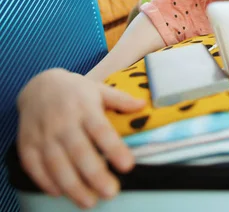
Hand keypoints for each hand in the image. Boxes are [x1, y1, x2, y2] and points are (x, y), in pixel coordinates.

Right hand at [17, 68, 145, 208]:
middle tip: (111, 192)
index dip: (114, 149)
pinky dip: (45, 181)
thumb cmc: (76, 91)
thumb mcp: (100, 89)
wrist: (38, 85)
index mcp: (85, 108)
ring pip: (56, 164)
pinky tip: (60, 193)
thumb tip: (143, 105)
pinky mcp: (27, 144)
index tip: (128, 166)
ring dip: (72, 185)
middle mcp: (63, 122)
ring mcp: (43, 134)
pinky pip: (34, 166)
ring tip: (89, 202)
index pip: (101, 130)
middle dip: (94, 175)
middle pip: (79, 151)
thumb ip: (121, 100)